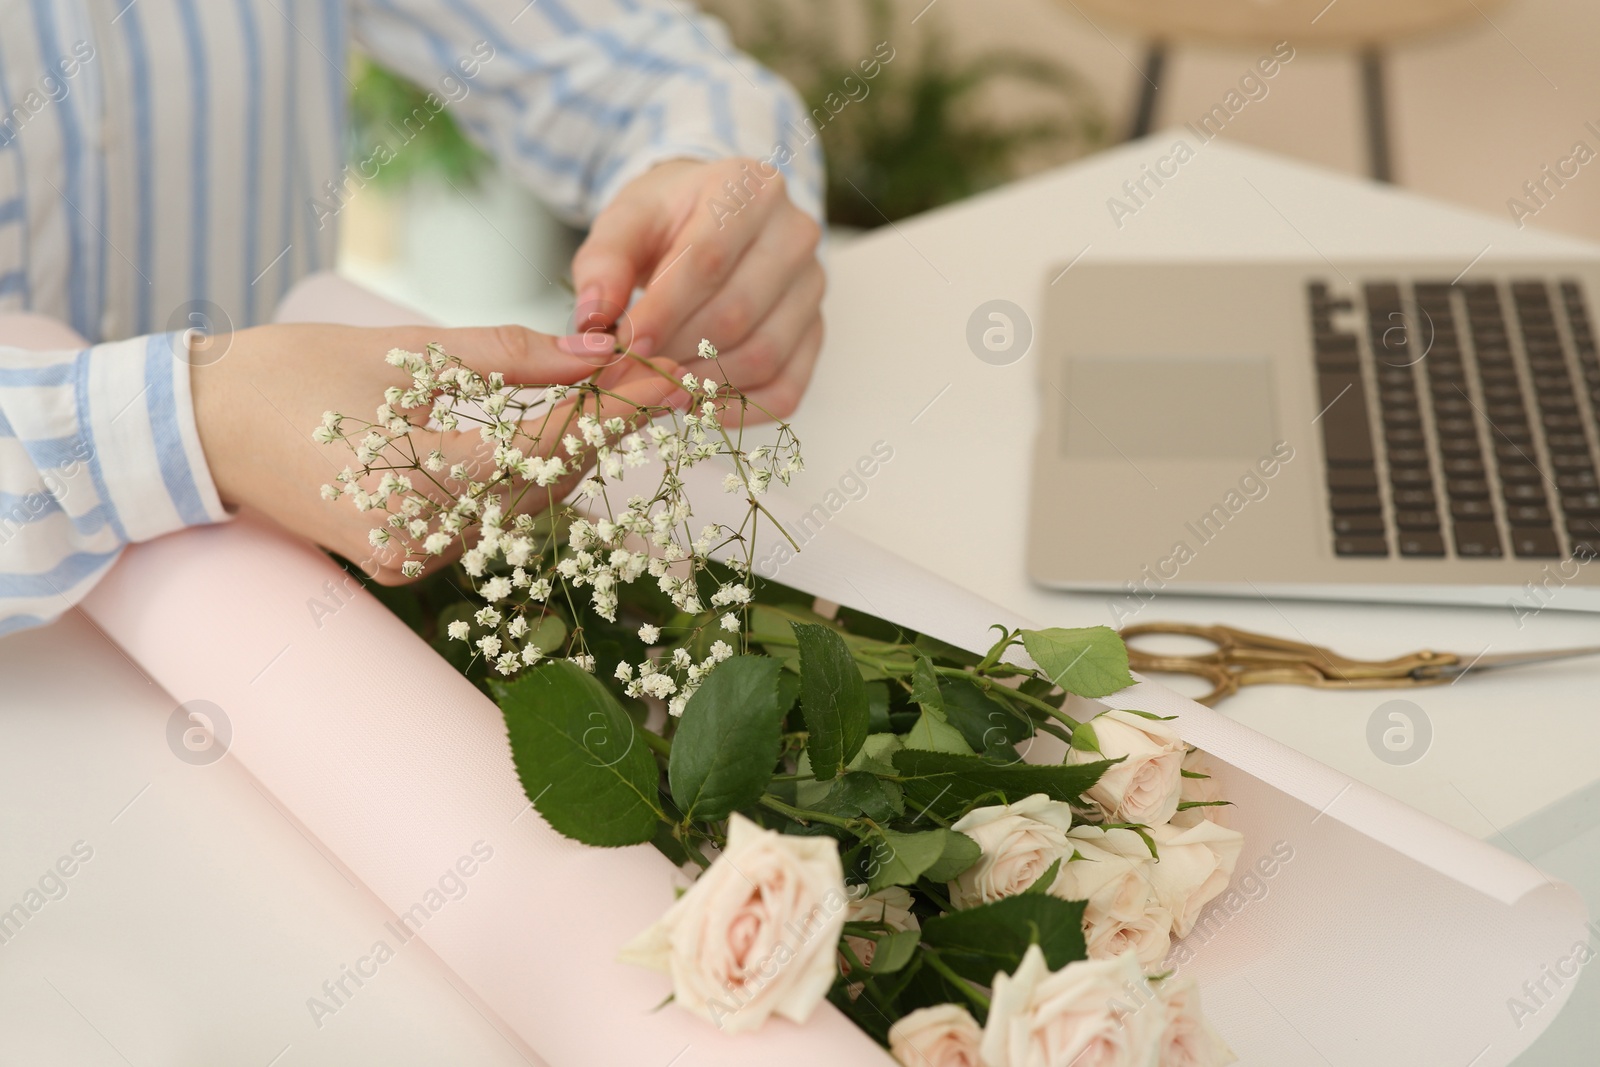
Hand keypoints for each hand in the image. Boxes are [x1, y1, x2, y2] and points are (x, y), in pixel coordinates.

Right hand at [191, 323, 680, 582]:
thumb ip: (513, 356)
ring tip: (615, 402)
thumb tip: (598, 351)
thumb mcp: (408, 350)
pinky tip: (546, 444)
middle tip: (657, 380)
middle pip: (550, 485)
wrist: (201, 428)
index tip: (673, 377)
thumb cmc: (293, 373)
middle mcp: (429, 537)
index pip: (557, 446)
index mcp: (431, 479)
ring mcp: (414, 560)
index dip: (621, 409)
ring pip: (523, 511)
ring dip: (567, 459)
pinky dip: (518, 484)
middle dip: (604, 430)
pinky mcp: (401, 563)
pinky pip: (485, 524)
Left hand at [571, 158, 824, 416]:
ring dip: (703, 383)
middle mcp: (795, 234)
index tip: (624, 346)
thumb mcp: (626, 222)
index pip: (707, 260)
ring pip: (763, 354)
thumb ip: (603, 264)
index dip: (662, 311)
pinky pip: (787, 387)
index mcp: (749, 188)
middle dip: (676, 352)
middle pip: (736, 313)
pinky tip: (697, 405)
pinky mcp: (817, 330)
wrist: (714, 217)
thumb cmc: (668, 219)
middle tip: (631, 374)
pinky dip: (740, 408)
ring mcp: (813, 285)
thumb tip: (592, 323)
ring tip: (658, 385)